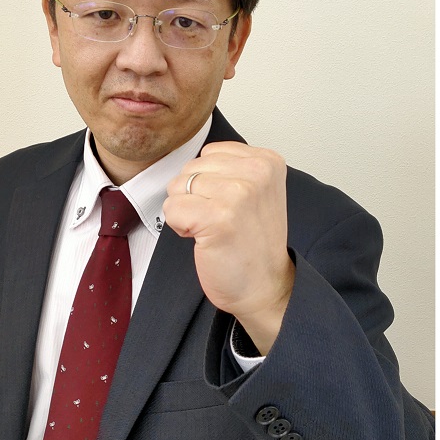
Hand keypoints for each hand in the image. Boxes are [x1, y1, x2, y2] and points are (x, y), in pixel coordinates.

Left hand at [163, 142, 294, 354]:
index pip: (209, 153)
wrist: (264, 286)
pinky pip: (172, 208)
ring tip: (212, 229)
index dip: (208, 182)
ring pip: (177, 187)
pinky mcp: (218, 218)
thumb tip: (192, 160)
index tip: (230, 206)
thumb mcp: (256, 191)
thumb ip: (231, 168)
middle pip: (190, 168)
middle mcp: (256, 172)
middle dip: (194, 196)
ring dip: (186, 212)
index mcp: (267, 161)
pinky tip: (204, 239)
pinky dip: (180, 227)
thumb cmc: (253, 242)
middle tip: (220, 221)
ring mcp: (238, 193)